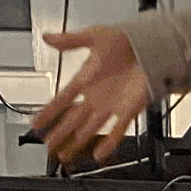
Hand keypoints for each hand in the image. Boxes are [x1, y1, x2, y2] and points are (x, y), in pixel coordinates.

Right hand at [31, 26, 152, 163]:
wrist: (153, 44)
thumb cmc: (126, 38)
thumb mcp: (94, 36)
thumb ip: (70, 40)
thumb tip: (48, 37)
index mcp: (86, 79)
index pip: (62, 100)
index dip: (49, 112)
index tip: (37, 124)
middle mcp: (96, 95)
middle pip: (73, 119)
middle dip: (60, 133)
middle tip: (47, 145)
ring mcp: (112, 105)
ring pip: (90, 128)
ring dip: (78, 141)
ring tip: (65, 154)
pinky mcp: (129, 110)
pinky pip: (117, 130)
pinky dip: (109, 143)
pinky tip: (99, 154)